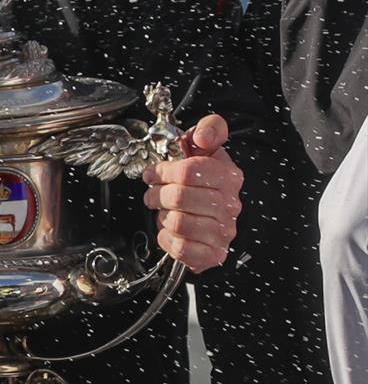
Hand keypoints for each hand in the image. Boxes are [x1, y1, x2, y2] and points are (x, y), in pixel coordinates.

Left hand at [141, 114, 242, 272]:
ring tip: (163, 211)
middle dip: (157, 194)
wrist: (214, 214)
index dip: (163, 171)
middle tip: (153, 194)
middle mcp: (229, 205)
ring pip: (178, 223)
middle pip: (179, 197)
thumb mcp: (208, 148)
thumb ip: (209, 129)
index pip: (188, 170)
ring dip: (162, 217)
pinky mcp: (213, 253)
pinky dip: (167, 239)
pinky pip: (181, 248)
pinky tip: (170, 230)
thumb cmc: (204, 179)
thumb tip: (202, 137)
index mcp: (228, 176)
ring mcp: (223, 231)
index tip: (153, 174)